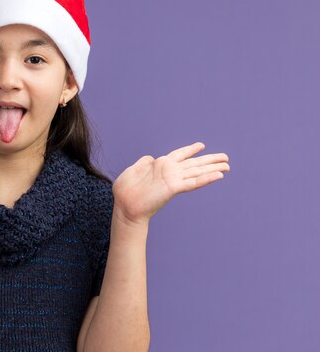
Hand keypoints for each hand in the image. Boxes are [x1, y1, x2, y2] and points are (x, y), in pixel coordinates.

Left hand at [112, 142, 229, 224]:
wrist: (125, 206)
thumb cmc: (126, 191)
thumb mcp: (133, 170)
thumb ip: (144, 163)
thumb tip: (151, 158)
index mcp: (160, 165)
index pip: (179, 155)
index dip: (190, 149)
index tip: (201, 145)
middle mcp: (170, 172)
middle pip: (194, 164)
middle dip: (210, 160)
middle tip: (226, 158)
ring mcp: (173, 180)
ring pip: (197, 172)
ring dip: (213, 169)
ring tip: (227, 166)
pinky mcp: (173, 188)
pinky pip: (193, 183)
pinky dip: (206, 179)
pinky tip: (218, 175)